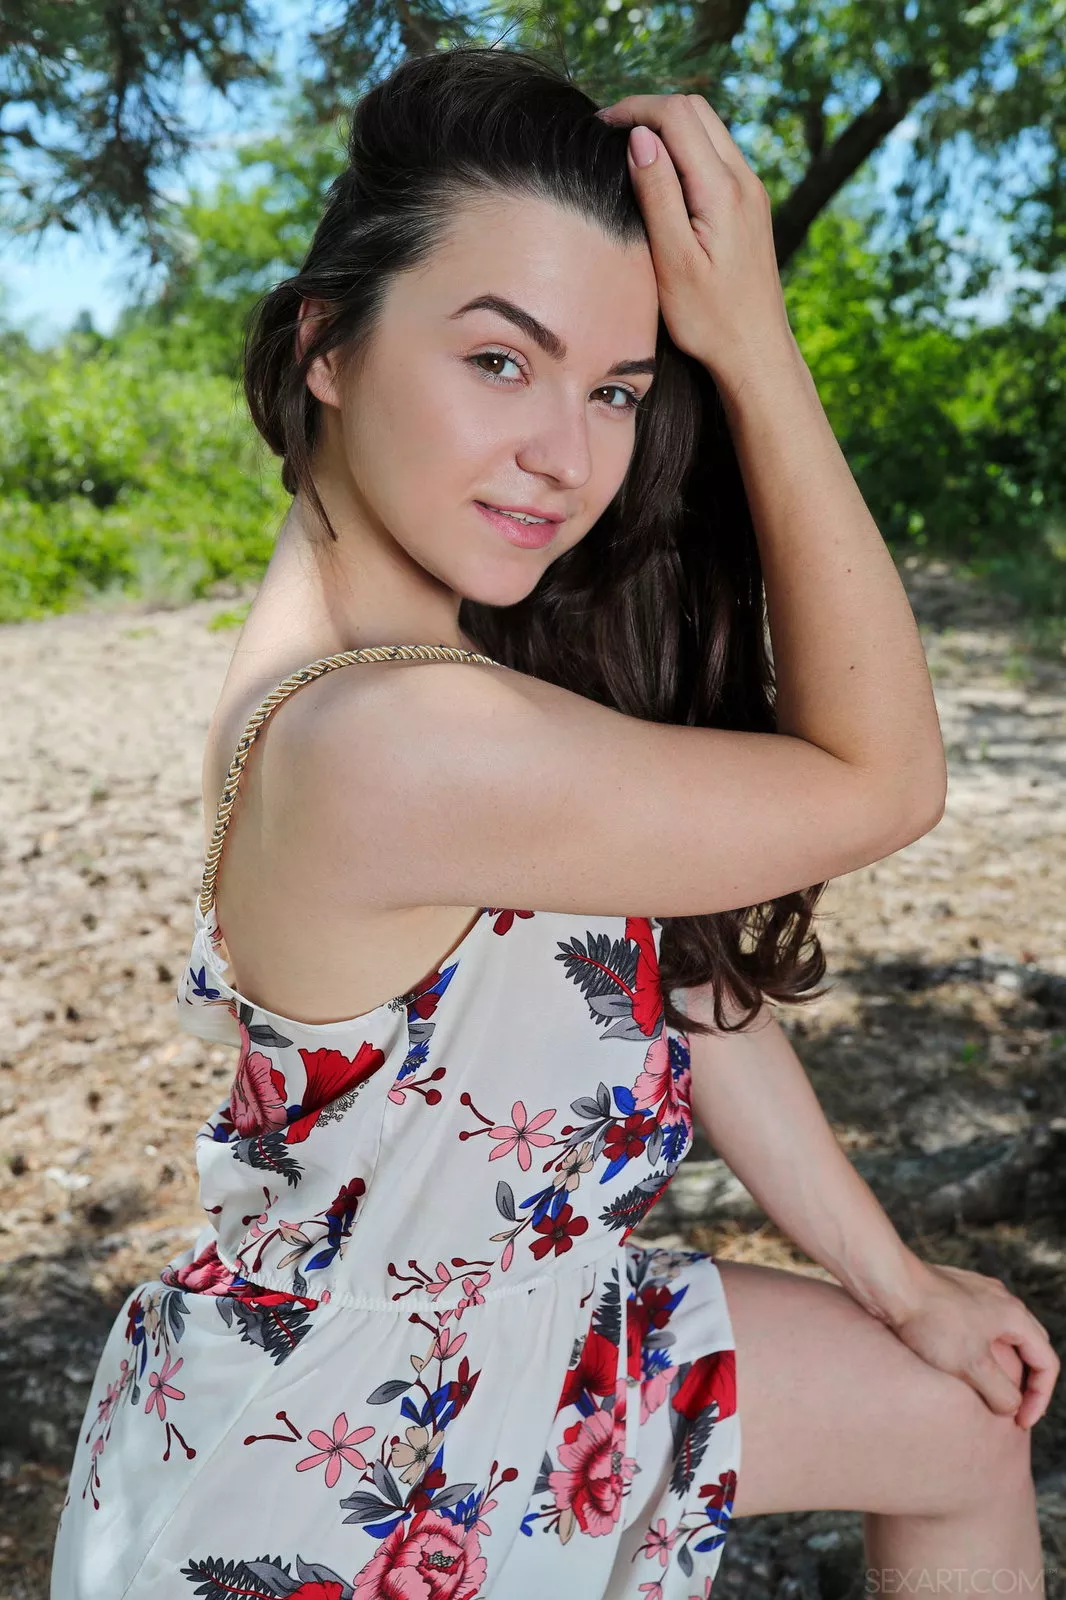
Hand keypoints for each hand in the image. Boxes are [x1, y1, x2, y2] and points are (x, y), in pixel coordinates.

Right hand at [595, 94, 794, 396]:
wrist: (755, 351)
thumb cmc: (709, 319)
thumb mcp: (673, 260)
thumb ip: (657, 194)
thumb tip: (640, 137)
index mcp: (723, 190)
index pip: (677, 116)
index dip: (635, 109)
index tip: (599, 124)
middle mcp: (744, 180)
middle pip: (696, 110)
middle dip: (650, 109)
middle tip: (609, 131)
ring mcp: (751, 191)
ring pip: (708, 128)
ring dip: (668, 126)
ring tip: (629, 148)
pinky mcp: (750, 204)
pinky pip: (716, 153)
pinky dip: (685, 146)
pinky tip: (660, 172)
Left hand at [887, 1259, 1059, 1428]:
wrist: (889, 1282)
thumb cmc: (931, 1320)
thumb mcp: (973, 1366)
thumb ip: (1001, 1393)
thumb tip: (1010, 1406)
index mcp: (1014, 1314)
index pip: (1046, 1362)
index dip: (1040, 1398)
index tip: (1020, 1422)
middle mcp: (999, 1299)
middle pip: (1028, 1347)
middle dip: (1025, 1382)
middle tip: (1010, 1409)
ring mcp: (974, 1294)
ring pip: (1000, 1337)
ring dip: (999, 1366)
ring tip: (984, 1390)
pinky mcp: (950, 1295)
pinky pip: (974, 1328)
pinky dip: (975, 1351)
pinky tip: (956, 1363)